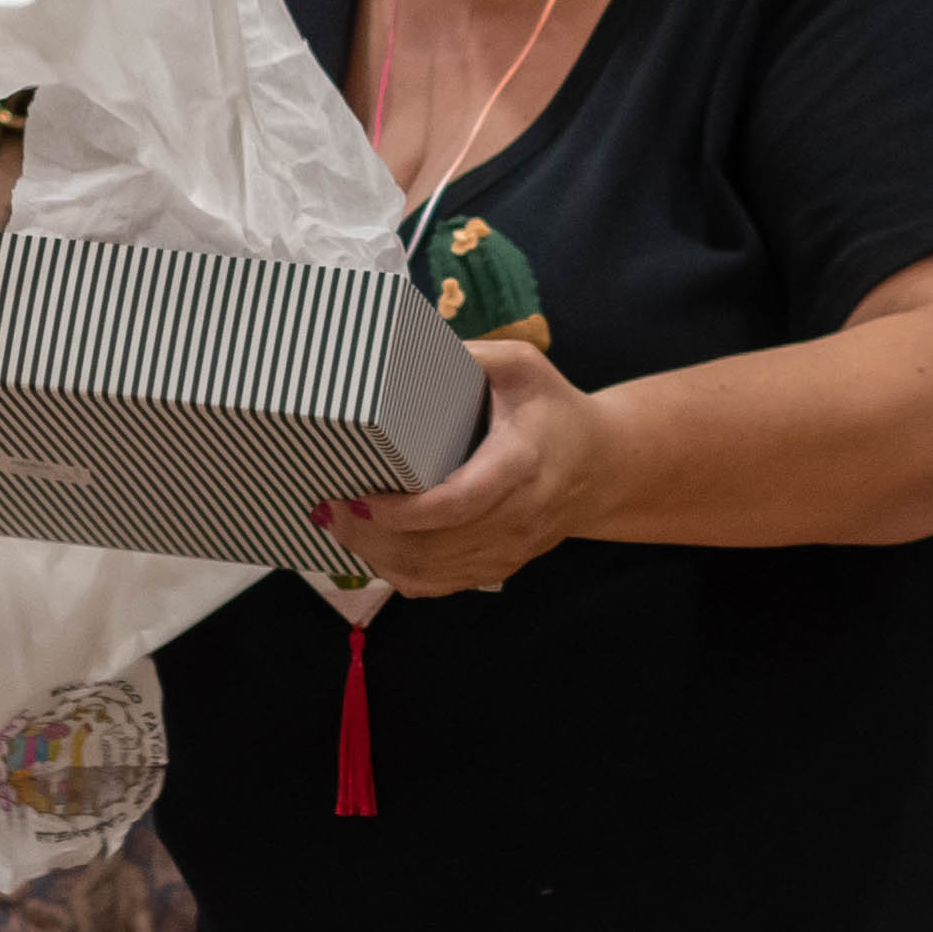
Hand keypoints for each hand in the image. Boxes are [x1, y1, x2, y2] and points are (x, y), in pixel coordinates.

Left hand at [319, 338, 612, 593]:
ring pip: (430, 572)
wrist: (604, 465)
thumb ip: (471, 354)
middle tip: (328, 507)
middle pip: (433, 545)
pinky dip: (397, 573)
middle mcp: (518, 516)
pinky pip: (438, 585)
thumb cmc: (554, 409)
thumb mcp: (522, 366)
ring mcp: (510, 549)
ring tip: (339, 524)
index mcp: (521, 464)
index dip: (403, 511)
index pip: (458, 503)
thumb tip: (404, 347)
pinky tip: (371, 548)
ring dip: (376, 555)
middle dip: (371, 534)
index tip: (359, 496)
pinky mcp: (499, 566)